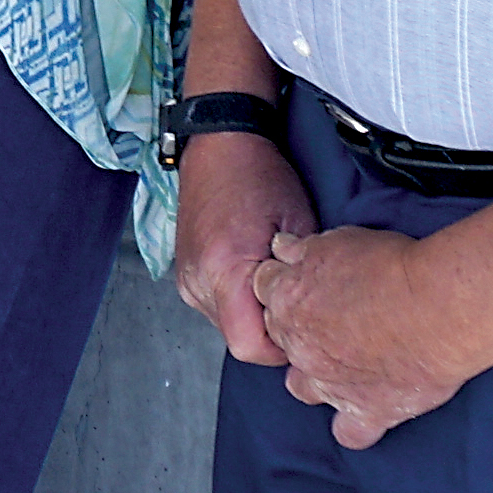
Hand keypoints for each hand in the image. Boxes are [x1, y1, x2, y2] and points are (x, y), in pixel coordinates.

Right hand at [173, 128, 315, 363]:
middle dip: (269, 330)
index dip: (282, 347)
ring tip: (274, 281)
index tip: (304, 327)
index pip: (249, 347)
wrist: (220, 144)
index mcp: (225, 270)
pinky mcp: (183, 272)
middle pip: (238, 339)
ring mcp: (186, 278)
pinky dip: (237, 300)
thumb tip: (308, 321)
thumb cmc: (262, 178)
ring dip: (252, 314)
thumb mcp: (297, 230)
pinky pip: (215, 306)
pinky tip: (253, 271)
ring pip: (227, 324)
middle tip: (297, 300)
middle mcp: (197, 280)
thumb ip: (298, 283)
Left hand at [251, 224, 477, 447]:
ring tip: (342, 365)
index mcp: (287, 299)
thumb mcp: (338, 241)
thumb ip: (302, 250)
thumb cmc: (393, 267)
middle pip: (280, 338)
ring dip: (315, 378)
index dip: (284, 282)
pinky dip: (354, 426)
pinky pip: (349, 433)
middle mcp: (300, 345)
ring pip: (302, 388)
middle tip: (332, 318)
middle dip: (297, 328)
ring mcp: (330, 382)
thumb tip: (281, 249)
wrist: (437, 308)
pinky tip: (367, 412)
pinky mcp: (367, 410)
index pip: (264, 289)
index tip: (306, 280)